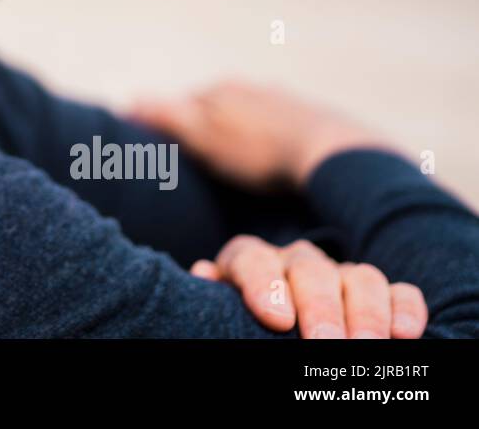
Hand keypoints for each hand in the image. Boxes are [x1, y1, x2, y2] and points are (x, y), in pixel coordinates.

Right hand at [129, 80, 388, 190]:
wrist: (331, 154)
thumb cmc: (260, 151)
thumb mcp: (202, 135)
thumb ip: (165, 115)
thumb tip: (129, 100)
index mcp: (219, 90)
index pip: (182, 104)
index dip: (170, 125)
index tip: (164, 148)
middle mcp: (249, 88)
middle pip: (215, 106)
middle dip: (204, 126)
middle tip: (200, 157)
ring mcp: (281, 100)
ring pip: (247, 114)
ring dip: (237, 131)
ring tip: (236, 160)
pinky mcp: (309, 118)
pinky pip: (277, 126)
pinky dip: (267, 138)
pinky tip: (272, 157)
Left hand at [192, 235, 427, 337]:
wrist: (274, 315)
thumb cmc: (243, 317)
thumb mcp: (222, 306)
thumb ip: (212, 295)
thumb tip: (202, 274)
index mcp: (250, 261)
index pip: (252, 260)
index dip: (264, 286)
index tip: (276, 320)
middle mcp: (296, 261)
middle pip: (310, 271)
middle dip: (319, 307)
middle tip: (325, 343)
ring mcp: (339, 273)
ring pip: (360, 277)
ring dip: (366, 312)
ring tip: (367, 346)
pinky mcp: (376, 292)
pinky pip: (398, 290)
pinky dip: (405, 309)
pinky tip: (405, 334)